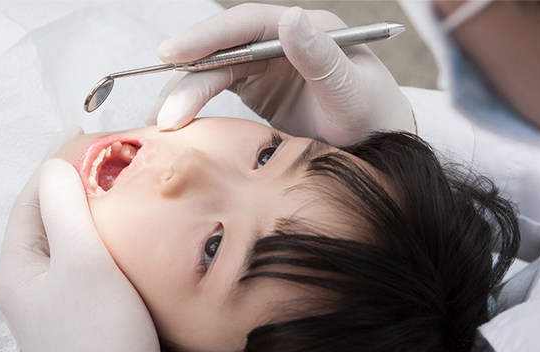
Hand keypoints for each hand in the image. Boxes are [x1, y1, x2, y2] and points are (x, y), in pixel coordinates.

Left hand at [0, 128, 168, 351]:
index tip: (91, 140)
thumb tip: (57, 166)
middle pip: (47, 219)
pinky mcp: (77, 314)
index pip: (32, 199)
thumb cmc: (102, 333)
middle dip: (75, 187)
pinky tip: (122, 236)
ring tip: (118, 192)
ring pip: (67, 241)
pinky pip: (83, 263)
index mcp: (15, 267)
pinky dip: (100, 240)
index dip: (59, 166)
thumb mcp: (82, 262)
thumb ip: (65, 208)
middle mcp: (26, 283)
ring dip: (89, 213)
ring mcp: (50, 301)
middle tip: (110, 163)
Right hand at [147, 4, 414, 146]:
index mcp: (308, 30)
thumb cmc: (373, 119)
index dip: (208, 36)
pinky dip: (197, 107)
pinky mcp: (259, 89)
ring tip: (162, 126)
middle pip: (224, 51)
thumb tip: (289, 17)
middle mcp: (283, 42)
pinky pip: (219, 92)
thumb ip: (322, 59)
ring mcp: (268, 65)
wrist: (377, 147)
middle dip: (190, 79)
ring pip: (216, 72)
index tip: (172, 53)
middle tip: (164, 115)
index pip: (249, 25)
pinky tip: (178, 127)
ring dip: (186, 96)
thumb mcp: (352, 92)